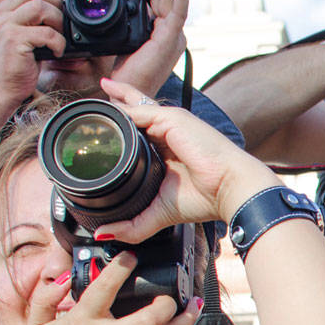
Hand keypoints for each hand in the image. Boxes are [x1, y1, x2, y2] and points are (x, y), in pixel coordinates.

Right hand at [0, 0, 64, 104]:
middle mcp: (0, 14)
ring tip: (59, 35)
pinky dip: (58, 41)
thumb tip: (62, 4)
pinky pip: (46, 32)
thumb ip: (32, 16)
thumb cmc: (18, 62)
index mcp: (1, 9)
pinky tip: (57, 50)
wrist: (4, 88)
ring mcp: (6, 26)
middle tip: (60, 19)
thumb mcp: (21, 33)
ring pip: (40, 6)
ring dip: (58, 20)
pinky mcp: (15, 41)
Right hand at [10, 252, 200, 324]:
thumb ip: (45, 298)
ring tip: (193, 306)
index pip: (106, 287)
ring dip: (183, 321)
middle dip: (167, 302)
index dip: (122, 267)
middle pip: (150, 317)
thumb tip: (63, 278)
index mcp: (81, 323)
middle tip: (171, 292)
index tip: (131, 256)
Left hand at [96, 79, 283, 242]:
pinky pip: (139, 111)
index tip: (102, 126)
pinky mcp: (172, 119)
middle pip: (137, 111)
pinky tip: (107, 108)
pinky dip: (122, 110)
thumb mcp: (160, 213)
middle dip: (118, 102)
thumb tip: (105, 233)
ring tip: (98, 92)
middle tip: (95, 98)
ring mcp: (170, 124)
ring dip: (116, 99)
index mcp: (168, 150)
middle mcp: (168, 133)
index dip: (123, 125)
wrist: (229, 190)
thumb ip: (133, 225)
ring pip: (135, 107)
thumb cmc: (206, 197)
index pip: (141, 132)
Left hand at [109, 0, 191, 94]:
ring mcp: (173, 35)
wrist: (130, 92)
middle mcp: (171, 34)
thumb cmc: (128, 76)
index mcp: (163, 35)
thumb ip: (130, 28)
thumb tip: (123, 13)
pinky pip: (179, 11)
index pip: (156, 3)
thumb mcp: (126, 43)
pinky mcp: (171, 38)